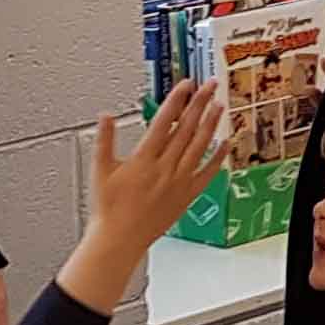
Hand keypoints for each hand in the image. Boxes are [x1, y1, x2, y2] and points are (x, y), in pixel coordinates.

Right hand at [64, 86, 229, 306]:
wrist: (121, 239)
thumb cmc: (109, 209)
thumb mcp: (100, 169)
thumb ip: (104, 140)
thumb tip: (106, 117)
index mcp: (144, 158)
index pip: (164, 121)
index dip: (177, 100)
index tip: (186, 85)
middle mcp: (165, 168)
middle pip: (187, 128)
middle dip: (199, 103)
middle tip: (209, 85)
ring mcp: (179, 181)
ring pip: (200, 146)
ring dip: (211, 124)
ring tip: (219, 106)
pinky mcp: (187, 195)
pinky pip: (208, 173)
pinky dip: (218, 157)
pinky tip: (225, 143)